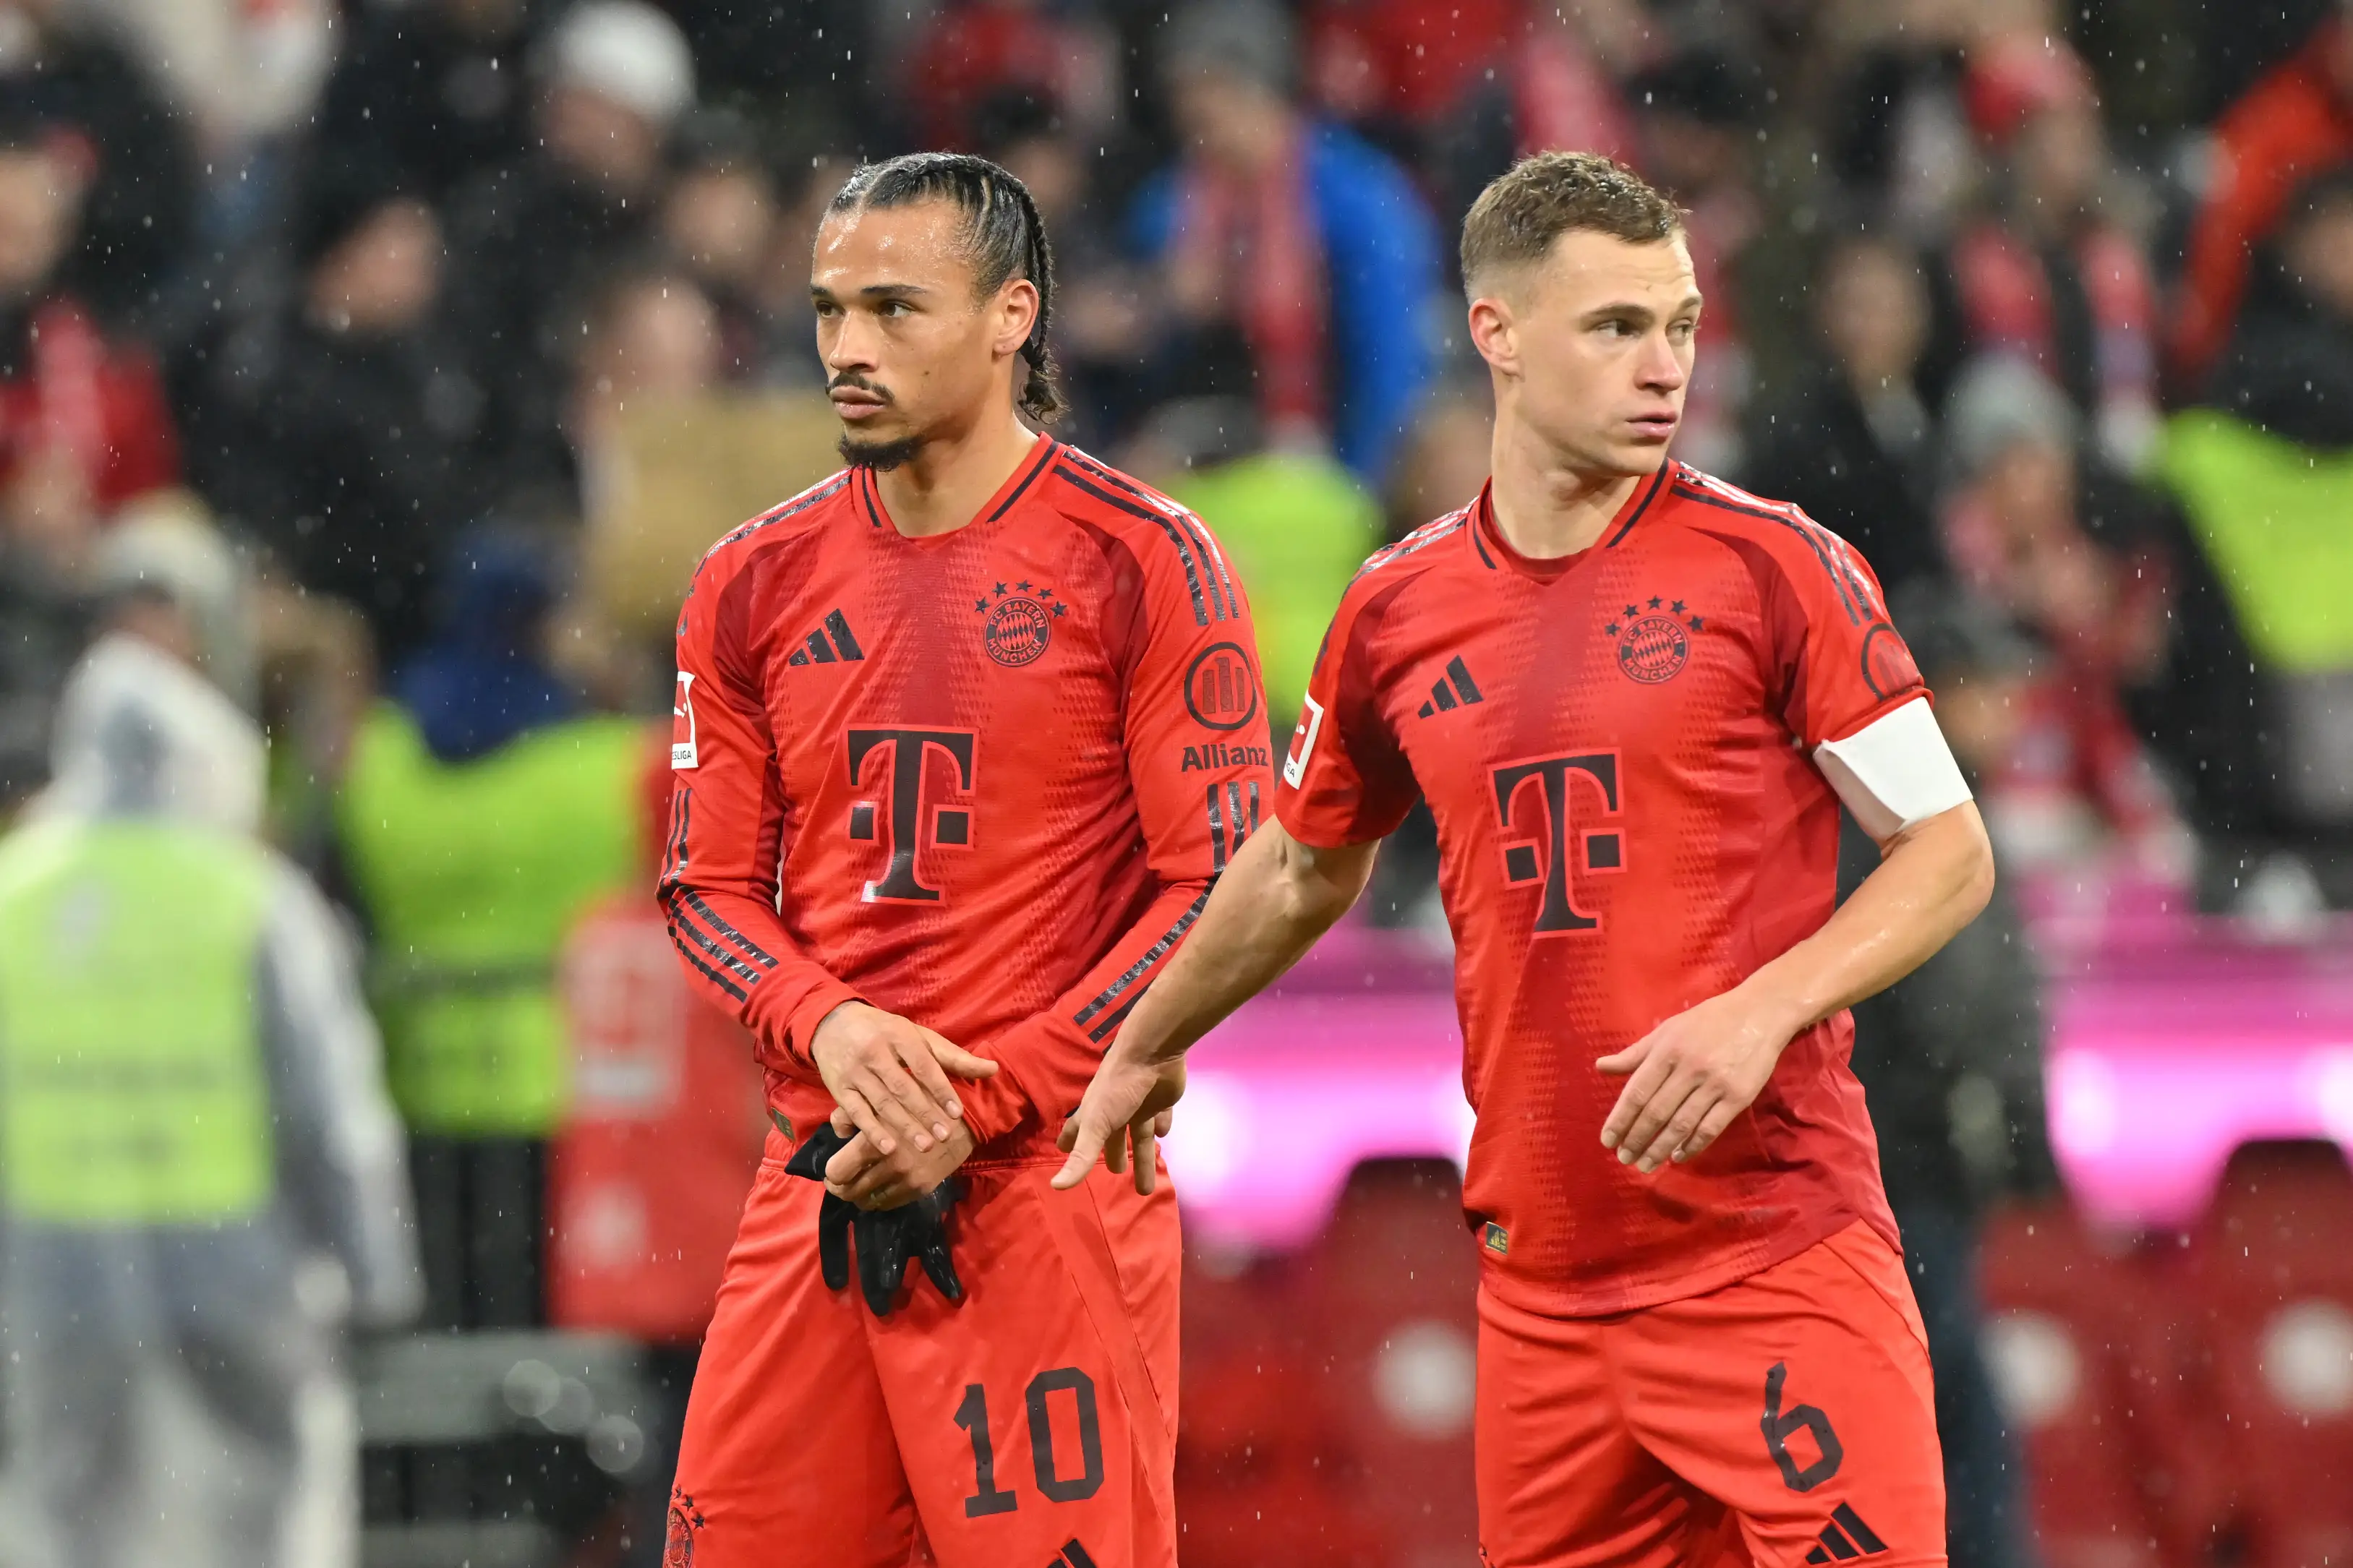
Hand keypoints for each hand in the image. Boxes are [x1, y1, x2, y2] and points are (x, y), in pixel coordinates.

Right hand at [809, 1002, 996, 1161]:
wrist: (833, 1024)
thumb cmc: (886, 1033)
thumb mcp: (919, 1037)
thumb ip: (954, 1057)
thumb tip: (993, 1069)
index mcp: (899, 1035)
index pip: (923, 1065)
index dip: (941, 1089)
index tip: (957, 1113)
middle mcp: (875, 1051)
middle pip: (902, 1087)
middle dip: (924, 1113)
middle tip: (944, 1136)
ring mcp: (855, 1071)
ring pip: (881, 1102)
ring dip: (903, 1126)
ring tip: (924, 1146)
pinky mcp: (839, 1088)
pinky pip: (856, 1112)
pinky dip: (871, 1131)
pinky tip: (888, 1148)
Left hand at [824, 1108, 977, 1210]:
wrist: (965, 1115)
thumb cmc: (920, 1099)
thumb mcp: (883, 1096)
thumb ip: (853, 1112)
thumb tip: (838, 1130)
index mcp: (874, 1140)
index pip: (837, 1172)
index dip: (831, 1174)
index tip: (832, 1171)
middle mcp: (888, 1165)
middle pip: (849, 1191)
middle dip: (841, 1188)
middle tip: (840, 1183)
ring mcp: (906, 1179)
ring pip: (868, 1202)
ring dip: (859, 1196)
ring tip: (859, 1187)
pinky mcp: (922, 1187)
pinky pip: (890, 1204)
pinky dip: (880, 1199)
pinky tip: (880, 1188)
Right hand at [1050, 1050, 1185, 1193]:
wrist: (1152, 1052)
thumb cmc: (1118, 1088)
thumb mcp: (1096, 1125)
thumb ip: (1081, 1157)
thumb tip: (1056, 1187)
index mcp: (1094, 1114)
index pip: (1077, 1132)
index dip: (1071, 1145)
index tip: (1064, 1154)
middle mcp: (1115, 1109)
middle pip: (1113, 1139)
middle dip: (1114, 1154)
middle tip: (1117, 1173)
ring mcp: (1139, 1103)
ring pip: (1140, 1136)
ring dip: (1143, 1158)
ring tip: (1146, 1187)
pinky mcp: (1161, 1098)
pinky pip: (1161, 1115)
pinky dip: (1161, 1125)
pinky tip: (1163, 1134)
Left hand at [1596, 985, 1802, 1172]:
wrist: (1759, 1014)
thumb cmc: (1707, 1022)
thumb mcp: (1667, 1031)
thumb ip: (1635, 1054)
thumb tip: (1600, 1067)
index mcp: (1667, 1051)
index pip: (1637, 1092)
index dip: (1620, 1119)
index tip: (1608, 1141)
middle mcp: (1689, 1068)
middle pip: (1656, 1112)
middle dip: (1637, 1139)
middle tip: (1624, 1158)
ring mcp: (1715, 1083)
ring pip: (1681, 1124)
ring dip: (1660, 1148)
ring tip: (1645, 1165)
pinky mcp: (1738, 1096)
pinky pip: (1710, 1128)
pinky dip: (1692, 1146)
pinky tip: (1678, 1156)